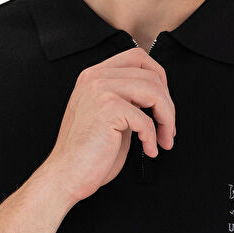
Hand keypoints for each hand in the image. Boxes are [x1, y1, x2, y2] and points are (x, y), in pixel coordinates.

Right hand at [44, 47, 175, 204]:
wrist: (65, 175)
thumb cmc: (88, 152)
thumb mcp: (110, 115)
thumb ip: (128, 98)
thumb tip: (160, 96)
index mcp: (94, 75)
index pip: (137, 57)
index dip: (159, 77)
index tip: (164, 102)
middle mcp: (95, 77)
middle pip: (151, 75)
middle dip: (168, 104)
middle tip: (168, 128)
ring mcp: (100, 90)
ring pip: (154, 92)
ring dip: (166, 119)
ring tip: (164, 139)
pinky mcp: (107, 109)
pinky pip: (146, 119)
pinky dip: (152, 138)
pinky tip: (149, 150)